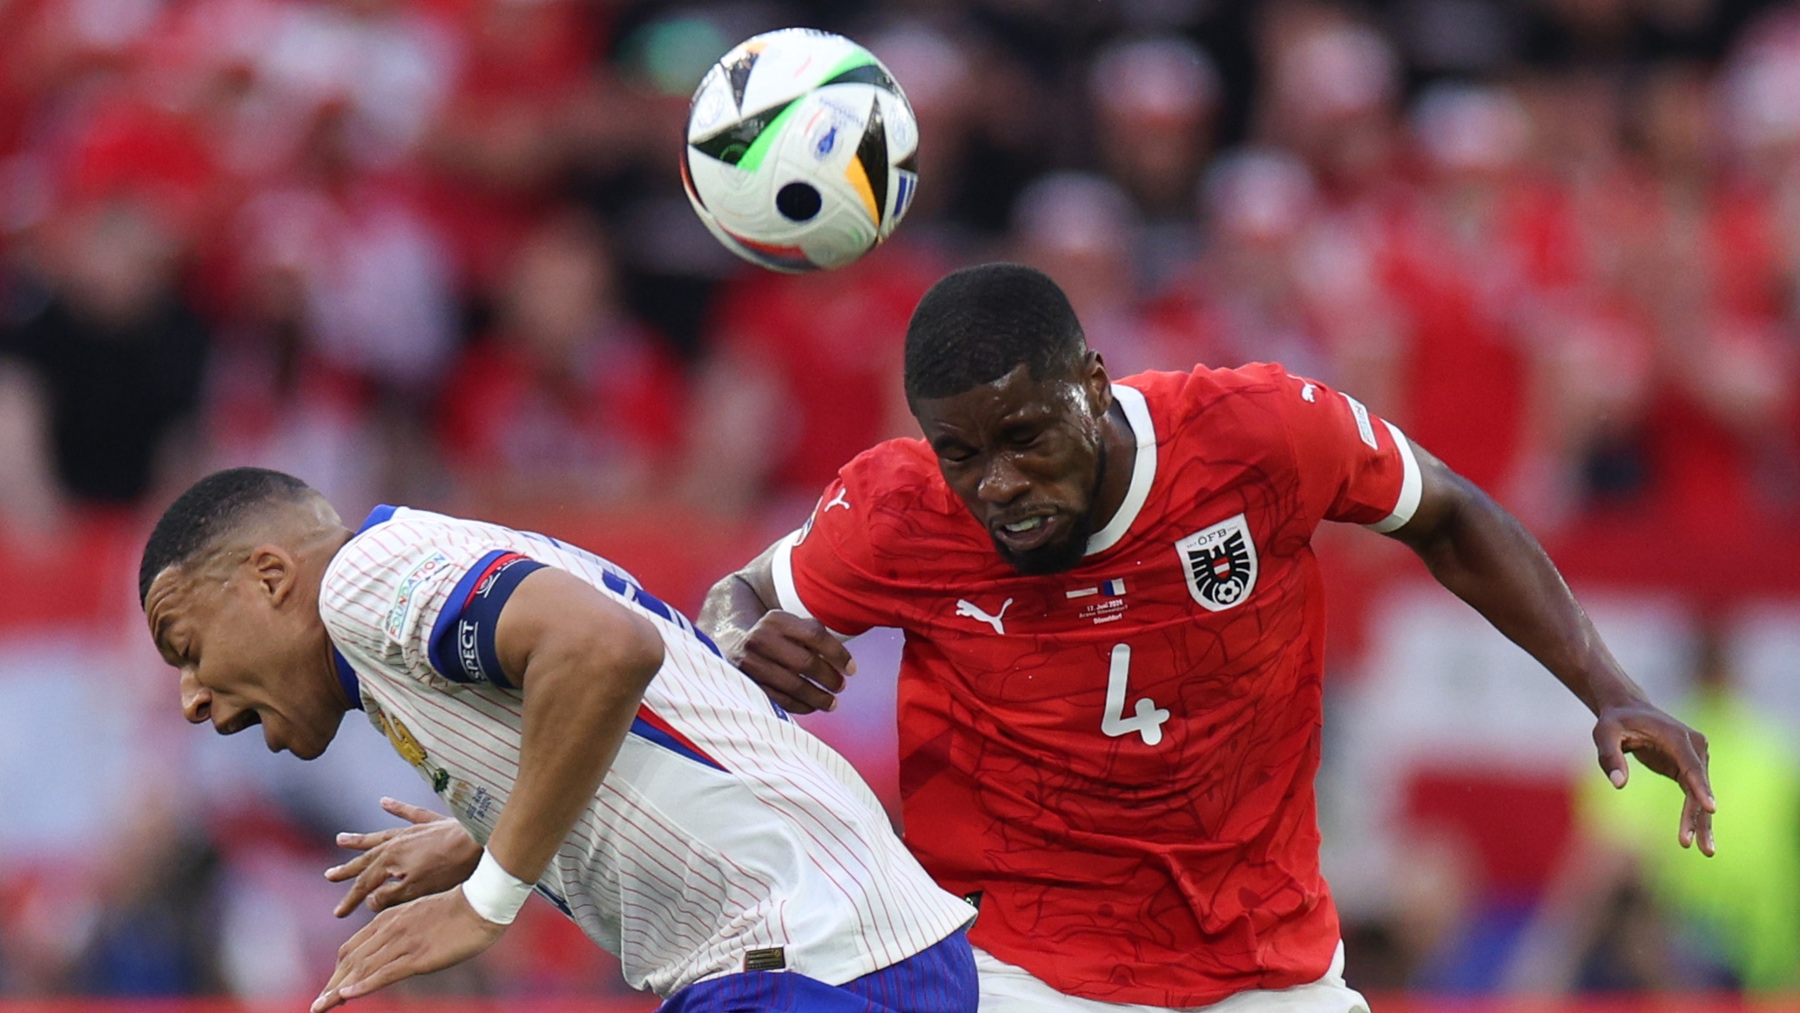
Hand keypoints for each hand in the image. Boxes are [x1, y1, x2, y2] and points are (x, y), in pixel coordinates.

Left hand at [311, 885, 504, 1012]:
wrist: (481, 902)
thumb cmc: (458, 908)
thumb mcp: (421, 915)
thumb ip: (403, 927)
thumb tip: (394, 945)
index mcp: (389, 918)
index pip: (352, 947)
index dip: (338, 970)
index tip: (332, 987)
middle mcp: (389, 930)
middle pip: (350, 960)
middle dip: (331, 985)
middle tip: (317, 1006)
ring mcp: (403, 943)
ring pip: (361, 969)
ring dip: (337, 991)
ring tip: (320, 1007)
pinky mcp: (418, 957)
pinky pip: (384, 973)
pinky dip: (362, 986)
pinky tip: (347, 996)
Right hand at [326, 797, 481, 916]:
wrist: (478, 843)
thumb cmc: (449, 870)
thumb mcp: (415, 890)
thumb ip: (389, 895)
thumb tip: (368, 900)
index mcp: (390, 861)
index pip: (364, 884)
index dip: (351, 899)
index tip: (338, 913)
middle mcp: (396, 843)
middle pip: (367, 858)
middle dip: (348, 870)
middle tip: (329, 875)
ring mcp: (413, 831)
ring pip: (381, 836)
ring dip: (361, 840)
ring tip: (341, 839)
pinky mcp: (432, 823)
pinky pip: (410, 814)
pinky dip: (397, 808)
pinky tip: (384, 801)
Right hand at [719, 610, 855, 713]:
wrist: (733, 645)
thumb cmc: (774, 638)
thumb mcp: (789, 626)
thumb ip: (813, 635)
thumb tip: (844, 663)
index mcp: (777, 620)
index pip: (815, 635)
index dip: (838, 654)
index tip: (852, 669)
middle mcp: (760, 638)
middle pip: (806, 662)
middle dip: (829, 678)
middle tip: (841, 686)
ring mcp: (751, 663)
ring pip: (794, 685)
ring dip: (818, 697)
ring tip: (832, 702)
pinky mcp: (747, 684)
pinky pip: (781, 700)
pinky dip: (801, 706)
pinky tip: (812, 706)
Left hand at [1593, 701, 1716, 855]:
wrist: (1627, 710)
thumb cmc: (1615, 721)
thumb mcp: (1604, 734)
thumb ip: (1609, 756)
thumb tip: (1618, 784)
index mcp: (1677, 737)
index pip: (1692, 765)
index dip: (1701, 787)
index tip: (1711, 809)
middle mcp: (1694, 746)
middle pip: (1700, 785)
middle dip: (1701, 816)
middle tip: (1703, 849)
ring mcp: (1695, 757)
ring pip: (1700, 794)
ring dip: (1701, 822)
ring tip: (1705, 851)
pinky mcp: (1689, 768)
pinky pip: (1693, 794)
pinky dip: (1693, 815)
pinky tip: (1693, 837)